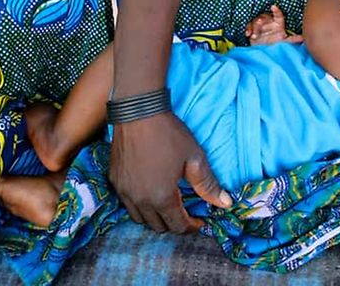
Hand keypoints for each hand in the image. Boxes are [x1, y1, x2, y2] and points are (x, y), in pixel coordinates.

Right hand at [109, 111, 232, 233]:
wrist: (138, 112)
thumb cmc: (169, 134)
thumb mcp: (194, 158)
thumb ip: (208, 185)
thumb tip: (225, 204)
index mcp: (162, 197)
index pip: (178, 226)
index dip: (192, 227)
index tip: (200, 220)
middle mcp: (140, 200)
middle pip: (158, 226)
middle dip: (175, 223)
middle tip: (186, 212)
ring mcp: (124, 192)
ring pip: (141, 219)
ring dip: (156, 217)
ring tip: (168, 204)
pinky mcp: (114, 181)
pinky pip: (128, 204)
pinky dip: (140, 205)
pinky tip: (150, 192)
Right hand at [244, 5, 302, 45]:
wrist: (265, 51)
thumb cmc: (276, 45)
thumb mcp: (284, 42)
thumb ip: (292, 40)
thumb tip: (303, 38)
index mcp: (278, 24)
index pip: (278, 15)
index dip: (276, 11)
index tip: (273, 7)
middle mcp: (269, 23)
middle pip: (265, 17)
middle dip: (261, 20)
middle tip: (259, 23)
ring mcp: (260, 26)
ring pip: (256, 21)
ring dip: (255, 27)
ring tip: (254, 35)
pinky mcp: (253, 30)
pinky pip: (249, 26)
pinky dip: (248, 29)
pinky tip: (248, 34)